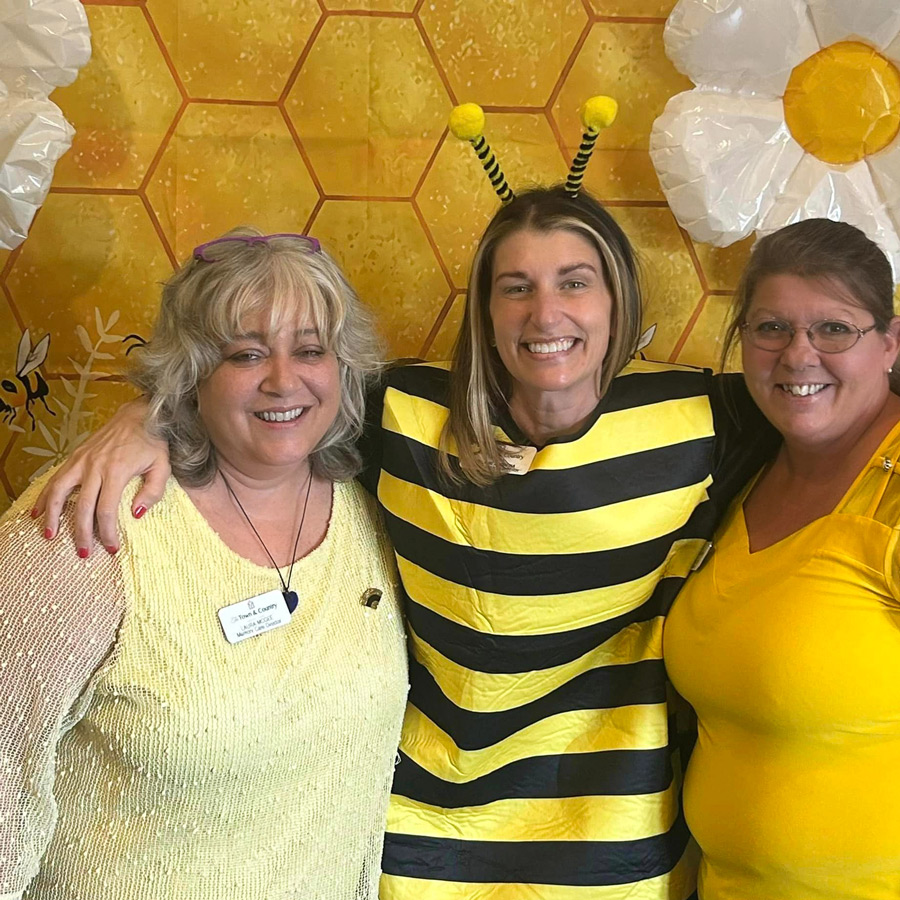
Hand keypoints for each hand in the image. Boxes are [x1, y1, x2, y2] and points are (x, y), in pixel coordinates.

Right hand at [33, 398, 170, 555]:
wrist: (139, 414)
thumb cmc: (153, 442)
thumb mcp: (162, 467)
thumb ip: (153, 491)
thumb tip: (136, 514)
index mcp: (117, 471)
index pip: (106, 510)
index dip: (107, 533)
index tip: (111, 549)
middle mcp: (94, 466)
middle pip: (81, 507)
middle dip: (81, 534)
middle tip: (83, 553)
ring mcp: (81, 460)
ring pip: (58, 492)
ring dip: (51, 516)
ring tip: (49, 535)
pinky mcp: (75, 456)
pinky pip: (54, 478)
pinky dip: (43, 495)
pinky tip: (37, 511)